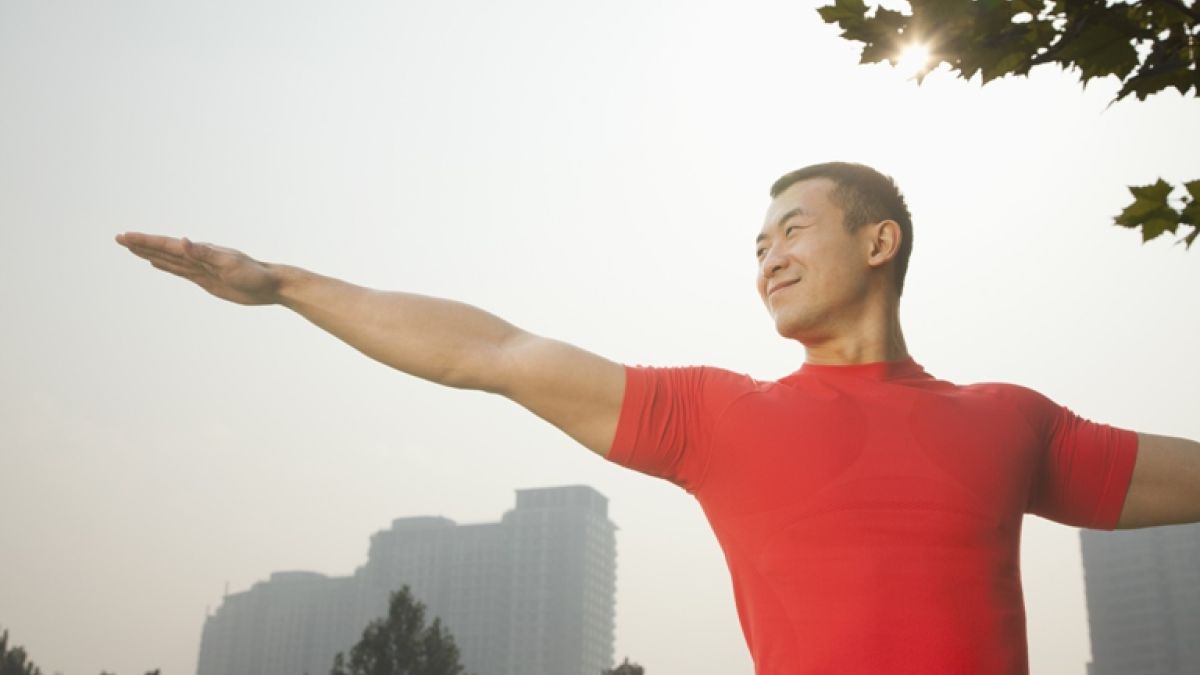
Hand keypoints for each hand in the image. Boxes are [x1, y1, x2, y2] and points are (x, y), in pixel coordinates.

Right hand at [116, 232, 281, 305]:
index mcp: (201, 251)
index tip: (125, 236)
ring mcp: (201, 268)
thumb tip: (183, 240)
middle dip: (141, 244)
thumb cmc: (254, 274)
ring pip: (168, 260)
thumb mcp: (229, 264)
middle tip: (119, 238)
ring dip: (149, 253)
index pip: (167, 245)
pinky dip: (165, 266)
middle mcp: (198, 257)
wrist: (271, 285)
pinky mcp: (206, 280)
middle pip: (163, 249)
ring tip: (132, 247)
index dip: (145, 241)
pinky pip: (180, 271)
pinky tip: (156, 263)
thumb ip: (205, 253)